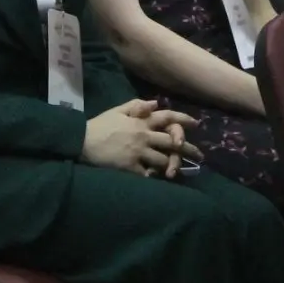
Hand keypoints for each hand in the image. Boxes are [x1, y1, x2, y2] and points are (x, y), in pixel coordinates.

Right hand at [80, 99, 199, 175]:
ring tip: (179, 170)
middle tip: (200, 156)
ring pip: (163, 160)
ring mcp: (138, 152)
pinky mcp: (131, 167)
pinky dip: (153, 176)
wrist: (83, 142)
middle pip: (172, 142)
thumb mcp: (117, 110)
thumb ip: (137, 105)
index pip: (167, 117)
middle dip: (188, 149)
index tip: (196, 124)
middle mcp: (144, 136)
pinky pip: (148, 174)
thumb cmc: (100, 125)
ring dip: (172, 165)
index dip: (183, 119)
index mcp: (141, 121)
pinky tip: (157, 179)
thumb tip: (155, 103)